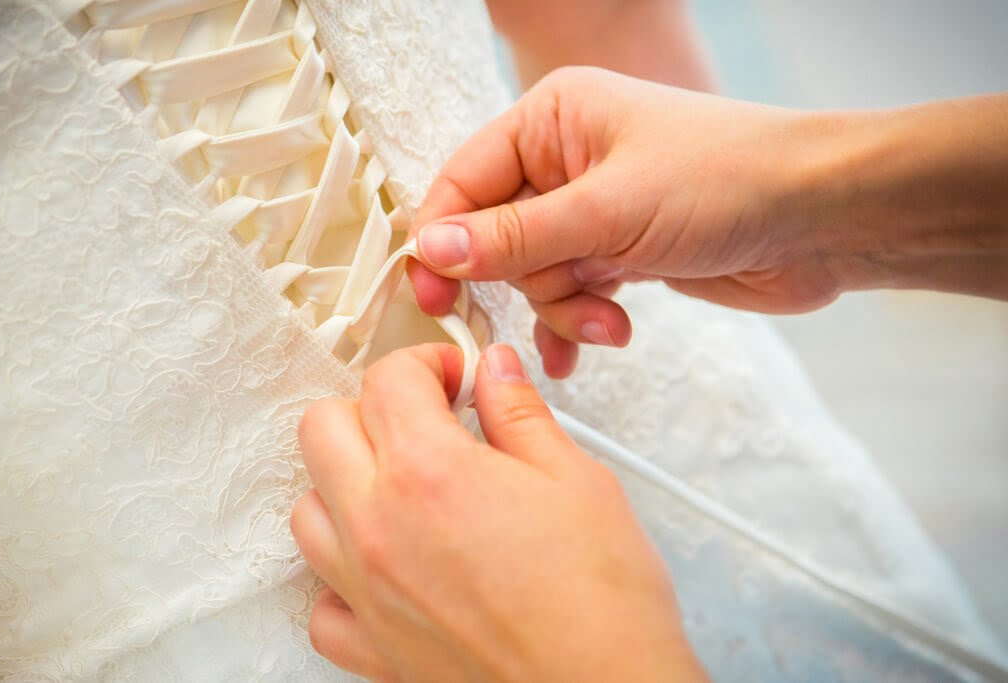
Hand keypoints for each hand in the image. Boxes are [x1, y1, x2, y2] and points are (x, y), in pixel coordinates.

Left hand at [291, 343, 706, 681]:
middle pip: (322, 428)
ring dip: (346, 482)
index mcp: (429, 472)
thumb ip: (520, 412)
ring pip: (307, 509)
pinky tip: (386, 565)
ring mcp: (367, 591)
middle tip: (426, 418)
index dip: (427, 361)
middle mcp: (380, 527)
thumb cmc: (599, 601)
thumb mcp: (575, 478)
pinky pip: (321, 603)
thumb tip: (495, 371)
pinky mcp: (373, 647)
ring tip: (402, 486)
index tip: (455, 376)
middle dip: (372, 407)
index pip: (388, 380)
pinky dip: (341, 576)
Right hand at [408, 67, 835, 377]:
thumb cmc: (728, 180)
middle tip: (559, 300)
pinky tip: (603, 338)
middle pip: (497, 237)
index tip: (433, 294)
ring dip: (567, 307)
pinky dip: (582, 320)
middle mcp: (567, 160)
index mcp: (553, 119)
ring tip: (610, 320)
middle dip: (528, 281)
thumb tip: (433, 250)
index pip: (464, 181)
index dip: (443, 239)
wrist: (823, 219)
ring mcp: (595, 208)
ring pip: (536, 275)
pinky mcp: (621, 251)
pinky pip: (574, 292)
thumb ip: (515, 238)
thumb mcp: (607, 211)